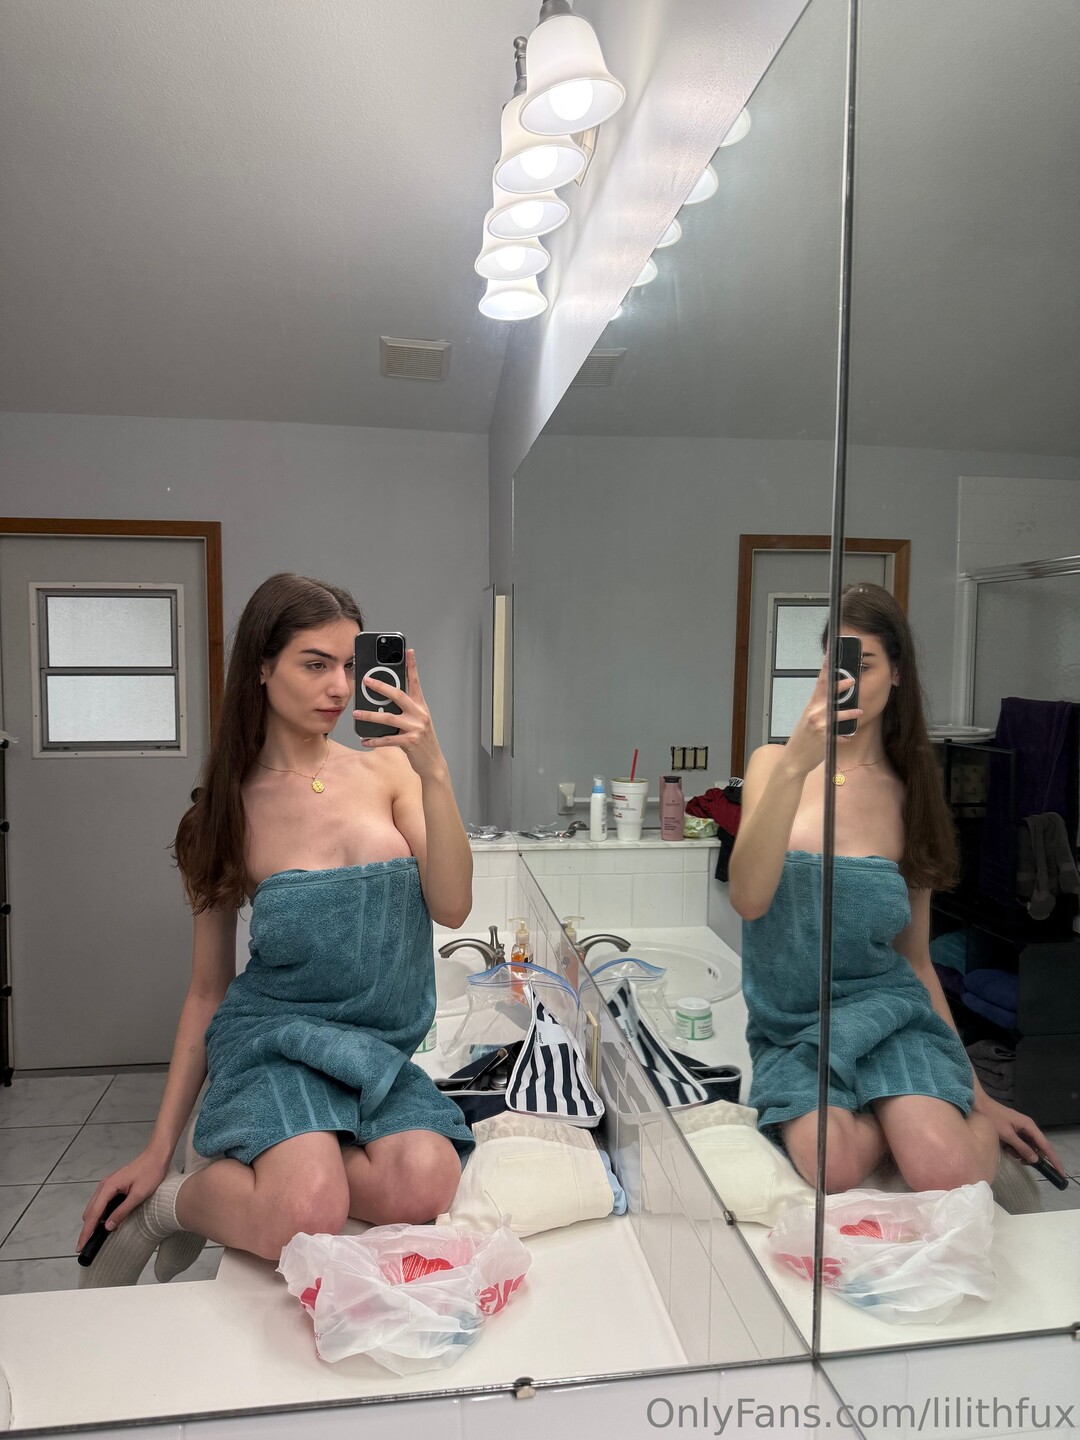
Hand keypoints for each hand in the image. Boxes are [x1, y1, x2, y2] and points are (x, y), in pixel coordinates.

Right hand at [76, 1151, 168, 1250]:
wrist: (156, 1156)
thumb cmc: (150, 1173)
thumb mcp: (138, 1195)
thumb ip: (122, 1211)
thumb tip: (107, 1227)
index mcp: (108, 1187)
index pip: (93, 1214)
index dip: (86, 1232)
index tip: (80, 1246)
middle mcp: (104, 1185)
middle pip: (90, 1212)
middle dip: (87, 1229)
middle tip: (86, 1246)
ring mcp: (107, 1184)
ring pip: (94, 1207)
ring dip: (93, 1221)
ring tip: (94, 1237)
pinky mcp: (113, 1185)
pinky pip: (101, 1202)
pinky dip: (100, 1214)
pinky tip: (105, 1221)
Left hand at [353, 649, 446, 780]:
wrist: (433, 762)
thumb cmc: (422, 740)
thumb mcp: (417, 721)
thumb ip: (404, 710)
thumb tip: (381, 703)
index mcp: (421, 706)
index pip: (415, 682)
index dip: (412, 666)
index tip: (408, 651)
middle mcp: (419, 714)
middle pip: (398, 695)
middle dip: (381, 686)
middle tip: (366, 680)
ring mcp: (416, 728)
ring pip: (389, 718)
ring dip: (370, 715)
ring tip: (356, 713)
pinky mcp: (410, 742)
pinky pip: (388, 740)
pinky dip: (374, 740)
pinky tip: (364, 740)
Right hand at [781, 662, 862, 778]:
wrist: (793, 759)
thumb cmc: (802, 739)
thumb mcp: (808, 720)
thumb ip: (819, 709)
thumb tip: (833, 699)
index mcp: (810, 706)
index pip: (819, 683)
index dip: (825, 669)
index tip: (831, 656)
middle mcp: (814, 714)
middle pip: (828, 696)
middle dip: (840, 687)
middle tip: (852, 680)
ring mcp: (819, 726)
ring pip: (838, 716)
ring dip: (850, 713)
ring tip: (859, 711)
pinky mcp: (824, 738)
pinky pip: (839, 735)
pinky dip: (845, 736)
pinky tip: (848, 737)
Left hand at [974, 1093, 1063, 1170]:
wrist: (979, 1105)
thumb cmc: (993, 1118)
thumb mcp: (1007, 1135)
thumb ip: (1022, 1147)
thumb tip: (1035, 1160)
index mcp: (1029, 1126)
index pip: (1046, 1146)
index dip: (1053, 1160)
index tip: (1060, 1172)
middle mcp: (1028, 1127)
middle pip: (1037, 1148)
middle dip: (1031, 1156)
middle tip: (1021, 1161)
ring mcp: (1021, 1129)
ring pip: (1027, 1147)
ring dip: (1020, 1153)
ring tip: (1008, 1150)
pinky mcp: (1013, 1131)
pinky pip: (1019, 1144)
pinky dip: (1014, 1149)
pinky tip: (1005, 1147)